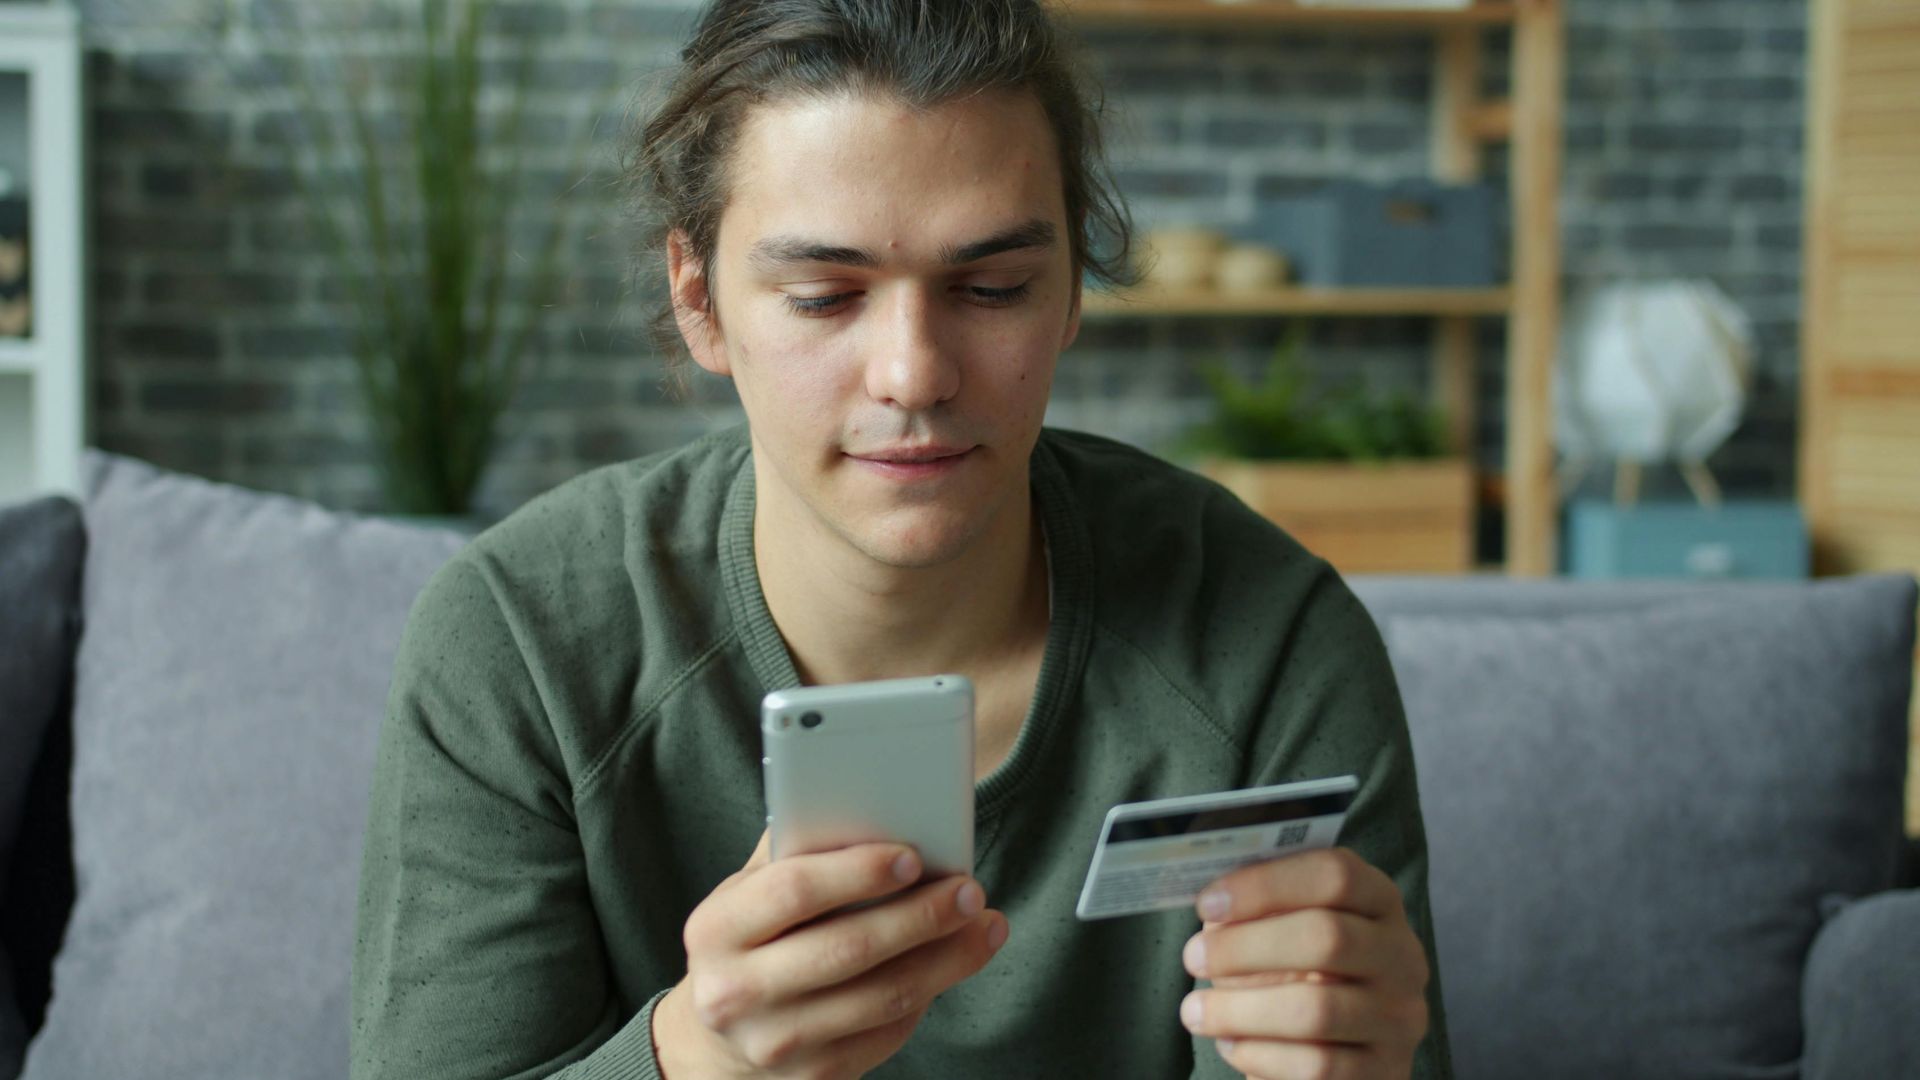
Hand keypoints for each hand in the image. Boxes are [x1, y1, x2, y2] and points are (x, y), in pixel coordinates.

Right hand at [652, 830, 1008, 1078]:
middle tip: (969, 890)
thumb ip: (796, 850)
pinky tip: (952, 963)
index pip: (793, 890)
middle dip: (921, 916)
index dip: (857, 871)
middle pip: (848, 948)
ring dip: (946, 959)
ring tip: (985, 925)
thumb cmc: (750, 941)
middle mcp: (735, 992)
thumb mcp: (750, 893)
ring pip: (882, 998)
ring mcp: (773, 1042)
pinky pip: (888, 1033)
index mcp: (716, 928)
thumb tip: (874, 804)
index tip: (912, 856)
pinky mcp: (813, 1076)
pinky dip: (929, 994)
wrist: (718, 1040)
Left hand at [1178, 847, 1428, 1079]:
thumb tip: (1210, 900)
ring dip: (1240, 1010)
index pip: (1335, 874)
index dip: (1265, 885)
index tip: (1207, 902)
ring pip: (1317, 1009)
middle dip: (1245, 947)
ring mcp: (1400, 1017)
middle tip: (1192, 957)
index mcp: (1378, 900)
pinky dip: (1261, 1055)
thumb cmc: (1296, 971)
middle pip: (1327, 937)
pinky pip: (1317, 1066)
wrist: (1340, 1046)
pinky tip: (1231, 1045)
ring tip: (1195, 1012)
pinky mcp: (1385, 1070)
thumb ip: (1256, 907)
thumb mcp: (1284, 928)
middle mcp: (1402, 954)